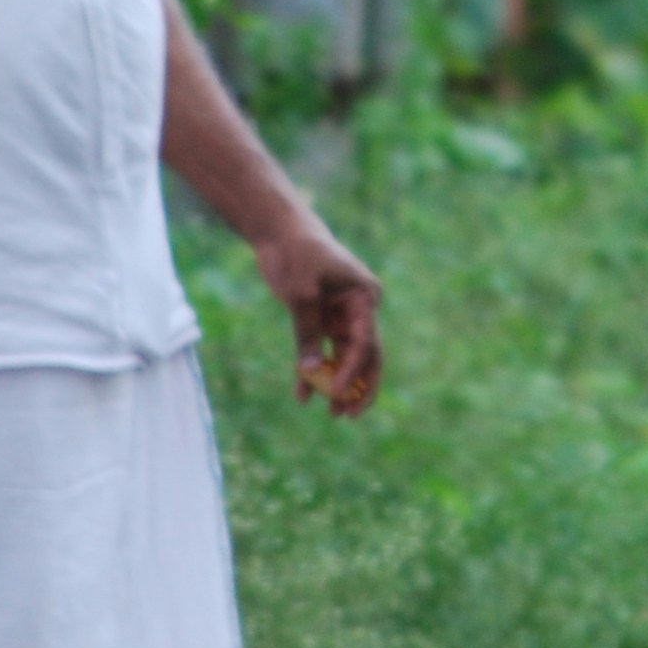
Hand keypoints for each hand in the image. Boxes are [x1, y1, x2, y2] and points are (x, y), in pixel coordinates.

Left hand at [252, 214, 382, 418]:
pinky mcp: (321, 320)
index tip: (337, 393)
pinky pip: (320, 351)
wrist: (280, 231)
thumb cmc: (297, 253)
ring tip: (333, 414)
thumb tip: (308, 372)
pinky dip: (312, 371)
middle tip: (349, 415)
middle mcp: (358, 310)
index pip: (365, 342)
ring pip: (345, 358)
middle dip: (359, 386)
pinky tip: (303, 395)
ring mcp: (340, 317)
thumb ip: (306, 332)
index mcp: (365, 297)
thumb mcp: (301, 293)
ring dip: (338, 384)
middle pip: (367, 356)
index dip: (352, 370)